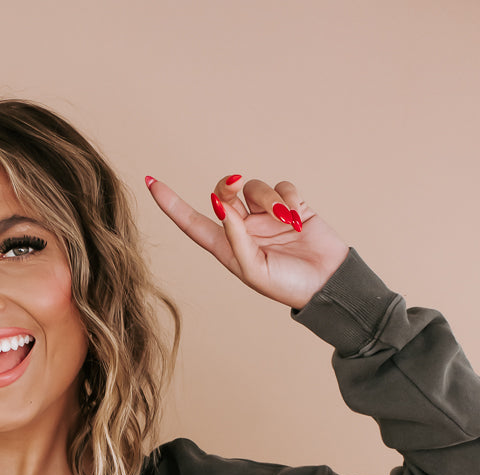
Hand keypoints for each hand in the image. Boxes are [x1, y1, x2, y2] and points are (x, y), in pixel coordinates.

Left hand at [147, 173, 350, 310]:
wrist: (328, 283)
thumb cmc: (288, 286)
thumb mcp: (254, 270)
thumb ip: (235, 239)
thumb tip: (219, 205)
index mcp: (227, 248)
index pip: (192, 222)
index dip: (171, 204)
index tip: (150, 182)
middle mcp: (243, 230)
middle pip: (224, 192)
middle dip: (228, 186)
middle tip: (235, 186)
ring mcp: (267, 217)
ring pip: (254, 187)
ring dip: (268, 197)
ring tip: (286, 219)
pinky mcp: (292, 206)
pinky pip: (282, 186)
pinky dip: (290, 196)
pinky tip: (299, 217)